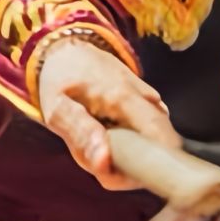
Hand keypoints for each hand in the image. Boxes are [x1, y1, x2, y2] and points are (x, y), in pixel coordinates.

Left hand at [36, 37, 179, 189]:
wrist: (69, 50)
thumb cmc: (60, 79)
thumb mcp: (57, 108)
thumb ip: (80, 134)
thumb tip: (104, 163)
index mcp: (126, 99)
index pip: (162, 143)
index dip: (143, 170)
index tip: (112, 170)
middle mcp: (149, 99)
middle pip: (154, 152)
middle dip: (124, 165)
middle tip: (93, 151)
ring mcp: (153, 102)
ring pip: (148, 146)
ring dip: (122, 154)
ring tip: (95, 138)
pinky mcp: (152, 105)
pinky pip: (145, 136)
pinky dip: (125, 143)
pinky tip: (106, 132)